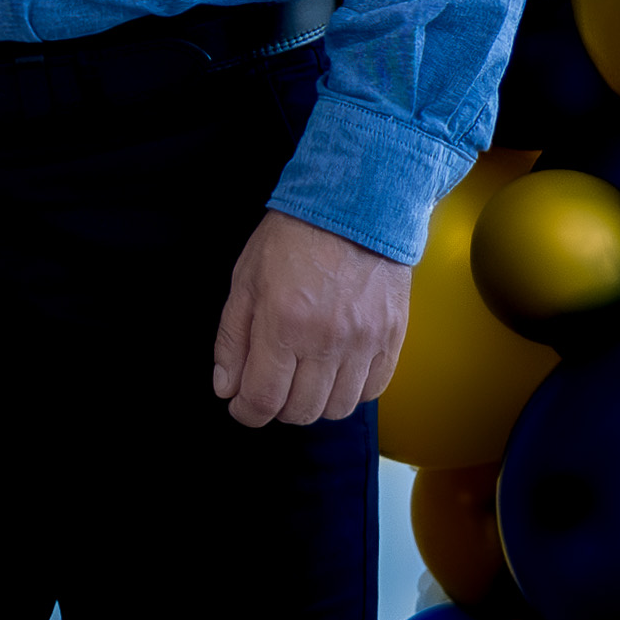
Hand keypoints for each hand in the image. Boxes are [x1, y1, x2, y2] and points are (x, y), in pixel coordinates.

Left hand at [211, 209, 412, 429]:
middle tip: (271, 385)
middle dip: (277, 408)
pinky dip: (350, 392)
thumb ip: (232, 339)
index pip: (263, 399)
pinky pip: (372, 391)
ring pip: (337, 408)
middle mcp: (326, 340)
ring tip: (303, 378)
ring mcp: (364, 342)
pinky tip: (335, 372)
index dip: (246, 412)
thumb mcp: (245, 280)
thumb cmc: (293, 239)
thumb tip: (226, 388)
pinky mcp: (392, 338)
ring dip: (314, 403)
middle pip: (301, 411)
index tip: (242, 406)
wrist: (354, 206)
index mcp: (283, 324)